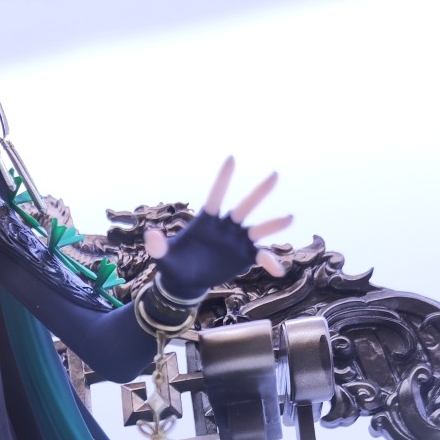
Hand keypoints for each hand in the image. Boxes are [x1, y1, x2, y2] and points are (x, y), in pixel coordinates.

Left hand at [143, 156, 290, 300]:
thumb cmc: (174, 263)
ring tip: (290, 218)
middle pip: (244, 207)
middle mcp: (226, 226)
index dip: (223, 179)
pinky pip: (261, 257)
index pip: (216, 196)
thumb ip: (158, 245)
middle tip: (274, 175)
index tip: (231, 158)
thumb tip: (150, 234)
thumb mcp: (163, 256)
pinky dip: (270, 262)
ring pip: (258, 229)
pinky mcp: (245, 256)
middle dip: (259, 192)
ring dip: (273, 224)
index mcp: (206, 221)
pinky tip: (278, 271)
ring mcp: (237, 241)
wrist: (186, 280)